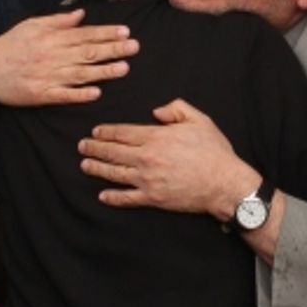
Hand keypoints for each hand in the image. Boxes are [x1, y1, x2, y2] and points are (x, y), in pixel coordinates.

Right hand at [0, 9, 138, 106]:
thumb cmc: (11, 46)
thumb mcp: (31, 25)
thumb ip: (58, 21)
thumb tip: (81, 13)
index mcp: (51, 38)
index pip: (84, 34)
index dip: (106, 33)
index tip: (126, 32)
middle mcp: (51, 55)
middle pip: (87, 52)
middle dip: (112, 49)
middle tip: (134, 47)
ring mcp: (46, 76)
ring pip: (80, 73)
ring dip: (103, 71)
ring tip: (124, 68)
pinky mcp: (40, 94)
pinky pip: (63, 95)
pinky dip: (80, 94)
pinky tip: (96, 93)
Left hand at [79, 98, 254, 217]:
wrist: (224, 183)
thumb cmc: (214, 152)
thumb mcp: (200, 120)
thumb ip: (177, 109)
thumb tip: (156, 112)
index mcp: (156, 137)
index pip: (123, 132)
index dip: (106, 131)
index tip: (96, 131)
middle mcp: (146, 158)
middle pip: (113, 151)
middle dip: (95, 148)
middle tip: (83, 146)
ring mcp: (147, 179)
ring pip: (114, 173)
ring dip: (97, 168)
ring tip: (85, 165)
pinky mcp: (152, 198)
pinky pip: (127, 198)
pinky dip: (113, 197)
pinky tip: (103, 195)